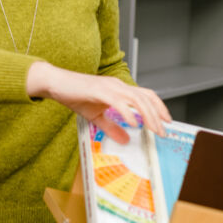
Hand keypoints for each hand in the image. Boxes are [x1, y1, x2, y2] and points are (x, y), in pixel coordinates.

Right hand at [26, 62, 170, 143]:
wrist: (56, 84)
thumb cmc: (75, 95)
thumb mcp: (96, 116)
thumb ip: (112, 127)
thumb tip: (126, 139)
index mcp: (119, 89)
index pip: (146, 95)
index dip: (159, 107)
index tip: (166, 121)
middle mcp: (118, 85)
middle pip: (146, 98)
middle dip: (157, 115)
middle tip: (164, 131)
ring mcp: (110, 87)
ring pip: (137, 99)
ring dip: (148, 115)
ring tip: (154, 129)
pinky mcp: (100, 91)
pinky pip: (119, 102)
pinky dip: (129, 114)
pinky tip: (134, 124)